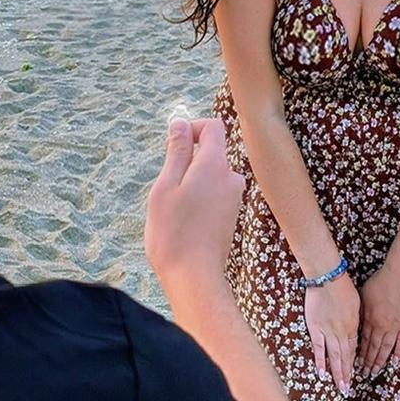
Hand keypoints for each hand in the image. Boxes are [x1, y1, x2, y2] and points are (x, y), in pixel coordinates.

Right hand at [145, 117, 243, 301]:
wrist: (194, 277)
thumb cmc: (173, 232)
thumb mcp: (165, 186)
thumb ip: (176, 152)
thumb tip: (180, 123)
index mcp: (214, 165)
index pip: (213, 127)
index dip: (192, 128)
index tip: (173, 144)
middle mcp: (231, 177)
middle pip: (211, 152)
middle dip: (187, 160)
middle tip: (167, 186)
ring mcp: (234, 197)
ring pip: (210, 174)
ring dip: (191, 182)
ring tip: (175, 209)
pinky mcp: (231, 215)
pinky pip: (215, 193)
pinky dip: (199, 198)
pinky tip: (185, 222)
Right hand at [303, 270, 359, 395]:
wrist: (328, 277)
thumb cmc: (343, 287)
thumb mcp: (357, 304)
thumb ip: (355, 320)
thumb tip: (355, 330)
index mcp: (353, 326)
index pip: (354, 350)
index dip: (354, 363)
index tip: (356, 375)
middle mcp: (343, 333)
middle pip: (345, 357)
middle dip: (347, 374)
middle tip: (347, 390)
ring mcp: (328, 332)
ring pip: (334, 357)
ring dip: (337, 373)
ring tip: (340, 387)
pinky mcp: (315, 328)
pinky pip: (319, 348)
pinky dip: (321, 362)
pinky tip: (322, 374)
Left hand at [358, 265, 399, 377]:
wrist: (399, 278)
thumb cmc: (380, 282)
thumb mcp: (363, 295)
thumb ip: (361, 310)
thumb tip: (356, 319)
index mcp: (369, 319)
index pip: (363, 341)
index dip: (359, 353)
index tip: (355, 364)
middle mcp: (380, 326)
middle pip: (373, 348)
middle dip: (367, 362)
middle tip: (364, 374)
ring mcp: (394, 327)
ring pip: (386, 348)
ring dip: (380, 361)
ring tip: (375, 372)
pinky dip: (398, 353)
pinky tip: (394, 362)